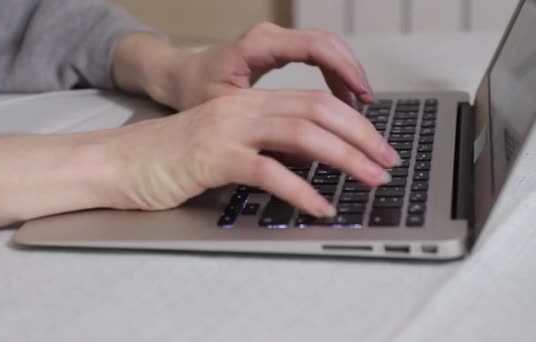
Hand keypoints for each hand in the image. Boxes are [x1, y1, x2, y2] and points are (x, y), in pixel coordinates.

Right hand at [101, 90, 397, 216]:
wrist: (118, 162)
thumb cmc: (169, 157)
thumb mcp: (224, 145)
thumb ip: (262, 148)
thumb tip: (305, 165)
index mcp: (247, 103)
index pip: (313, 102)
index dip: (353, 121)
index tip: (377, 145)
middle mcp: (242, 109)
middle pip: (316, 112)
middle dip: (361, 136)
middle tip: (388, 161)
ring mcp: (228, 130)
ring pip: (301, 134)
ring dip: (343, 158)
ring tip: (370, 179)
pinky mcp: (212, 158)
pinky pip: (268, 171)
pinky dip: (300, 189)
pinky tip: (319, 205)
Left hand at [113, 23, 373, 109]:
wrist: (175, 76)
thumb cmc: (193, 91)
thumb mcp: (226, 113)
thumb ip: (264, 128)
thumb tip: (306, 152)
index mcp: (259, 46)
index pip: (317, 48)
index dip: (346, 72)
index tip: (363, 99)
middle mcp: (271, 37)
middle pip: (330, 47)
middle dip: (356, 78)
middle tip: (371, 112)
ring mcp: (276, 42)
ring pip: (327, 51)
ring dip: (348, 79)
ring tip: (362, 112)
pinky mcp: (277, 52)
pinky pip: (316, 58)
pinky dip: (334, 78)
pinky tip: (342, 102)